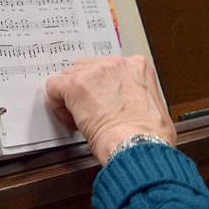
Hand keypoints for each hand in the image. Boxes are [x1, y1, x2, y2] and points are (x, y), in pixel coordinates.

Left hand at [45, 55, 174, 164]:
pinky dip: (56, 103)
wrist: (137, 145)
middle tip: (87, 111)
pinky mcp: (75, 85)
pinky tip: (67, 117)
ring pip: (68, 76)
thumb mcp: (155, 107)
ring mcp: (94, 72)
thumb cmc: (149, 136)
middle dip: (84, 90)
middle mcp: (115, 63)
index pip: (107, 67)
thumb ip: (138, 96)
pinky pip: (54, 86)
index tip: (101, 102)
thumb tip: (130, 104)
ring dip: (70, 97)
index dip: (101, 87)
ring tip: (78, 118)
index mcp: (137, 66)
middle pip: (86, 68)